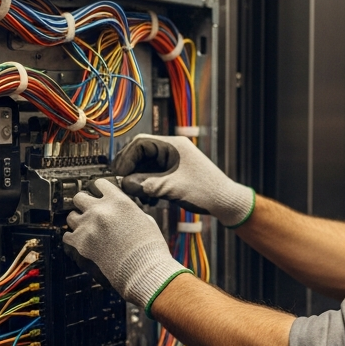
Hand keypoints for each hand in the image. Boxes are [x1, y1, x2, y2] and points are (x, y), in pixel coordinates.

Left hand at [64, 178, 190, 314]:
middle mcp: (100, 210)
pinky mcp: (81, 243)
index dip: (98, 189)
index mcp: (118, 201)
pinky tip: (80, 240)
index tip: (97, 193)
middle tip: (89, 212)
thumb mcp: (145, 220)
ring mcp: (88, 226)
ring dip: (78, 221)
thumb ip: (128, 211)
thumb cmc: (149, 248)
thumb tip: (122, 211)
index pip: (99, 183)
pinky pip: (67, 236)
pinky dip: (72, 238)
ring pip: (70, 216)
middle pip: (79, 197)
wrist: (144, 269)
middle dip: (84, 204)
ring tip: (86, 228)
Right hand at [111, 134, 255, 227]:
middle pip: (139, 155)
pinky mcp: (172, 174)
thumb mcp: (173, 188)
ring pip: (144, 167)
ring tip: (138, 196)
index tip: (119, 175)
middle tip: (123, 186)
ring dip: (137, 181)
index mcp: (173, 145)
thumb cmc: (206, 191)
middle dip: (129, 171)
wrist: (225, 202)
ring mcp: (171, 162)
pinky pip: (151, 176)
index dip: (126, 158)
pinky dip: (145, 186)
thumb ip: (147, 184)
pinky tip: (148, 199)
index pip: (140, 143)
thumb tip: (124, 184)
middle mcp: (171, 151)